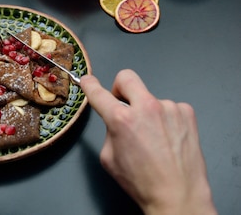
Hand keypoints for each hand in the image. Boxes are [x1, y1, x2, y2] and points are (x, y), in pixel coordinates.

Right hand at [80, 71, 216, 214]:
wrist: (178, 196)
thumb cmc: (144, 183)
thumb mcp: (110, 159)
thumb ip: (109, 130)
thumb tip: (114, 117)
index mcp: (121, 120)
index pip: (98, 93)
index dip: (90, 85)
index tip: (87, 80)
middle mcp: (145, 108)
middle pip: (126, 77)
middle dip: (120, 87)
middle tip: (123, 104)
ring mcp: (168, 107)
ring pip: (150, 98)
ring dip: (148, 112)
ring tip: (155, 138)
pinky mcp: (185, 112)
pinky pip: (169, 107)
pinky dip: (166, 119)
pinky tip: (168, 138)